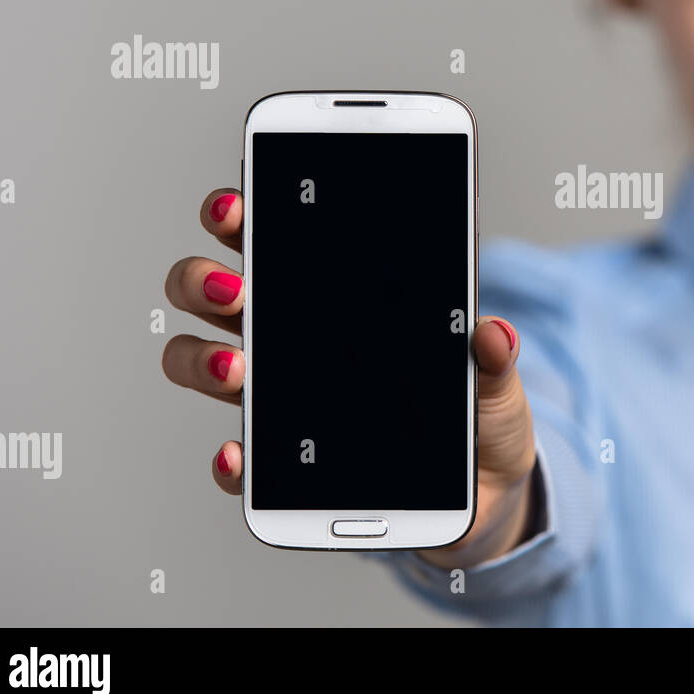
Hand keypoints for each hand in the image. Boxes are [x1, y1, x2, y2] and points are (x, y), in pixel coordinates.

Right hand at [160, 187, 538, 564]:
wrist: (482, 487)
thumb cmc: (476, 415)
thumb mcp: (493, 377)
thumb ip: (492, 355)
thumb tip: (491, 332)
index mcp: (333, 297)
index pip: (269, 240)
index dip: (237, 216)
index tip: (235, 206)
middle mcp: (290, 338)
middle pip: (210, 293)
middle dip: (203, 280)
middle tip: (235, 288)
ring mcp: (280, 399)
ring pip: (200, 362)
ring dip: (202, 358)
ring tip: (239, 366)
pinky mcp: (285, 468)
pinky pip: (240, 461)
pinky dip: (232, 458)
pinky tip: (240, 455)